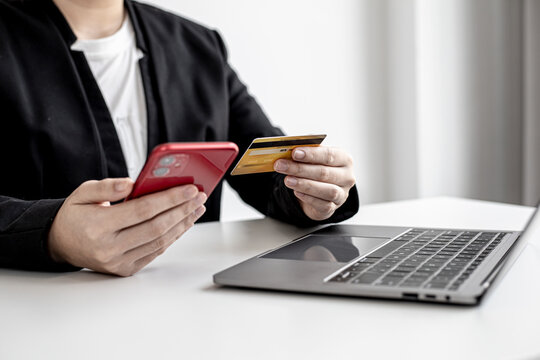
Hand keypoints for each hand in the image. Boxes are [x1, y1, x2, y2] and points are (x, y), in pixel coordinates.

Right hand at [48, 178, 206, 275]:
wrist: (60, 243)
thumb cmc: (75, 215)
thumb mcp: (83, 192)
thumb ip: (107, 187)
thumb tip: (133, 184)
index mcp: (98, 226)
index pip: (143, 210)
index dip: (170, 198)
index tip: (189, 188)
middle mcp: (109, 248)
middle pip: (157, 227)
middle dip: (183, 210)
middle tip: (199, 196)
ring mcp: (118, 262)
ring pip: (160, 241)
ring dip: (183, 223)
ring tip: (196, 208)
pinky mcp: (125, 270)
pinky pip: (156, 251)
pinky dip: (173, 236)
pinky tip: (183, 222)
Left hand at [274, 146, 354, 220]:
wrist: (320, 190)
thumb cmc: (317, 169)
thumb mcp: (314, 158)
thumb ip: (306, 152)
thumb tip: (289, 147)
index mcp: (344, 159)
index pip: (329, 155)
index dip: (311, 154)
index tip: (294, 153)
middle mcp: (347, 177)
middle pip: (324, 173)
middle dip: (300, 169)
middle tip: (281, 165)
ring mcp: (342, 194)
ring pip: (326, 190)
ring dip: (304, 184)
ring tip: (287, 180)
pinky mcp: (333, 207)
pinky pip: (323, 205)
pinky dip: (308, 198)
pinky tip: (296, 192)